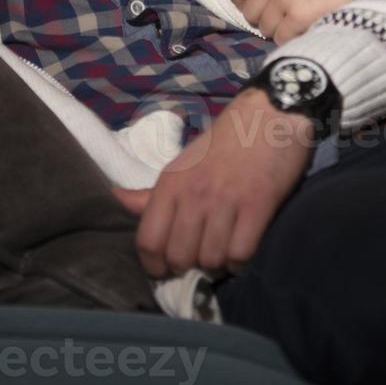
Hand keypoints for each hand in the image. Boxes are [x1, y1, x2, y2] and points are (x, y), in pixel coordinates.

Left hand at [112, 87, 313, 277]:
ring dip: (216, 264)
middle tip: (197, 258)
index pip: (148, 240)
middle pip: (179, 257)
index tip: (163, 269)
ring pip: (211, 260)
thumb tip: (117, 199)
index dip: (153, 264)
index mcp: (171, 183)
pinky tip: (241, 249)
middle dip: (187, 266)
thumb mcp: (182, 164)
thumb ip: (151, 192)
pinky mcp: (258, 206)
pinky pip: (240, 254)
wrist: (268, 115)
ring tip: (221, 252)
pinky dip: (239, 261)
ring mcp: (226, 201)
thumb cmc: (223, 142)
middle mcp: (194, 194)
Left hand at [228, 0, 352, 41]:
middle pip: (250, 13)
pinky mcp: (299, 16)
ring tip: (300, 21)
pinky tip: (308, 28)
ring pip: (265, 28)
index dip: (246, 2)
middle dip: (266, 18)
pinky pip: (283, 38)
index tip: (261, 7)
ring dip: (280, 29)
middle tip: (285, 17)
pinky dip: (293, 38)